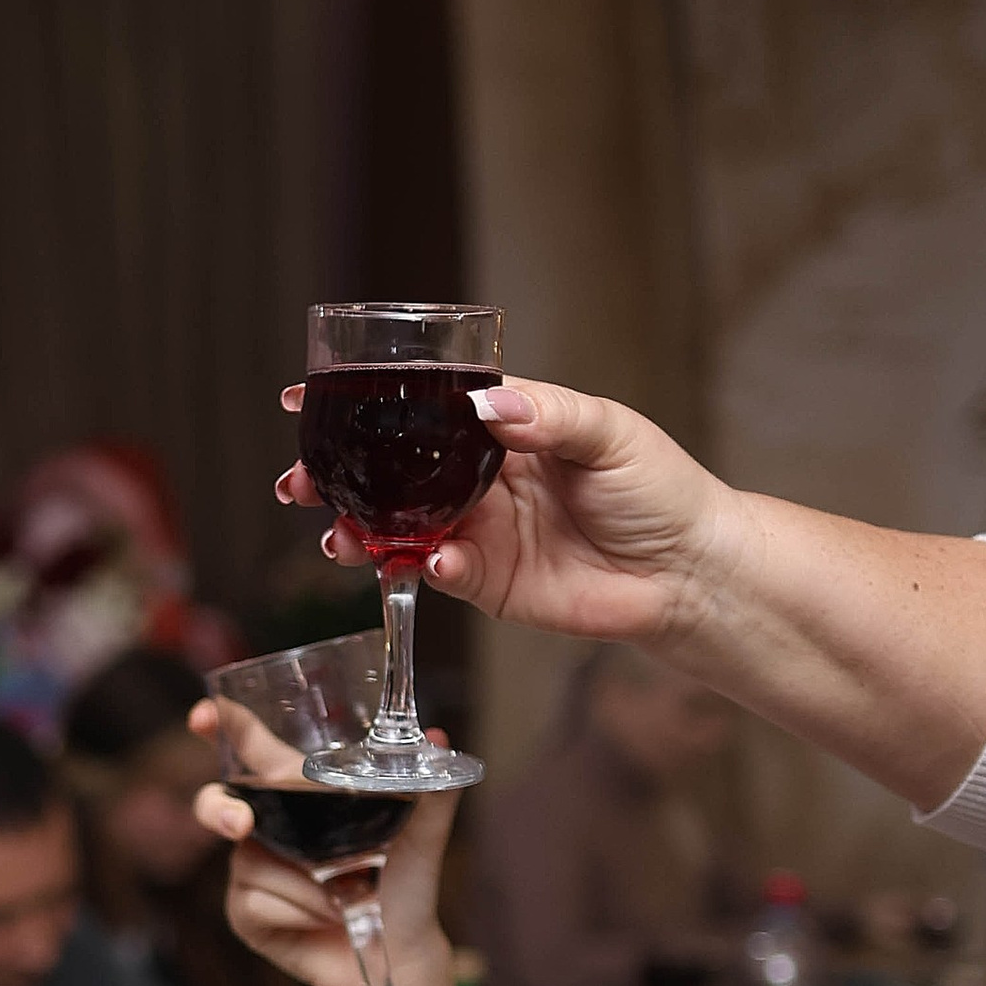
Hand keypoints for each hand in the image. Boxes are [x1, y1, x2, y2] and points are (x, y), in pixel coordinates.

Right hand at [193, 721, 462, 985]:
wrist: (400, 953)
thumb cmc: (406, 888)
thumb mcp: (422, 833)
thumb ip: (428, 785)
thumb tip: (438, 734)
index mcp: (300, 795)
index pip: (252, 750)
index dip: (222, 726)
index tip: (202, 715)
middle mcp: (268, 827)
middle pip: (219, 803)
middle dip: (219, 810)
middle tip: (241, 824)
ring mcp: (252, 871)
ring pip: (254, 861)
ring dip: (309, 883)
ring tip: (349, 893)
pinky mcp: (246, 912)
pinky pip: (258, 900)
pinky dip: (301, 911)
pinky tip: (327, 919)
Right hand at [275, 373, 734, 648]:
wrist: (689, 572)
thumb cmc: (660, 490)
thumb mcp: (609, 432)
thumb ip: (548, 415)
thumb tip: (488, 403)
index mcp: (501, 428)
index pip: (420, 409)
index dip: (364, 405)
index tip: (307, 401)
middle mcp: (478, 480)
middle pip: (390, 473)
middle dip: (335, 477)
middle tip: (295, 481)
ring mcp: (478, 533)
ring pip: (398, 528)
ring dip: (358, 530)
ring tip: (335, 533)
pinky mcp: (489, 583)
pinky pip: (439, 574)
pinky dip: (423, 569)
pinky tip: (430, 561)